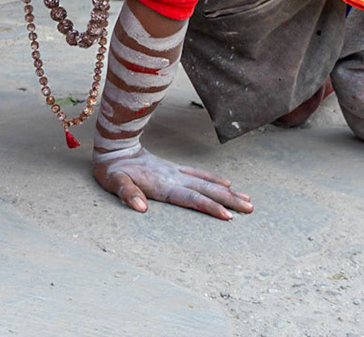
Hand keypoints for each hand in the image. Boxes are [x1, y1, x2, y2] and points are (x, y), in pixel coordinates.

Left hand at [93, 148, 252, 219]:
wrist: (114, 147)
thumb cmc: (112, 170)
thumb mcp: (114, 183)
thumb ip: (128, 194)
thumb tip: (141, 208)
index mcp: (162, 185)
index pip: (190, 198)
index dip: (209, 207)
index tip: (228, 216)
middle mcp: (174, 178)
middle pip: (206, 190)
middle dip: (229, 200)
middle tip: (250, 209)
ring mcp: (176, 173)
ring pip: (207, 182)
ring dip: (227, 192)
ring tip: (247, 200)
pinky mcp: (174, 169)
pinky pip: (199, 174)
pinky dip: (214, 179)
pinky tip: (227, 184)